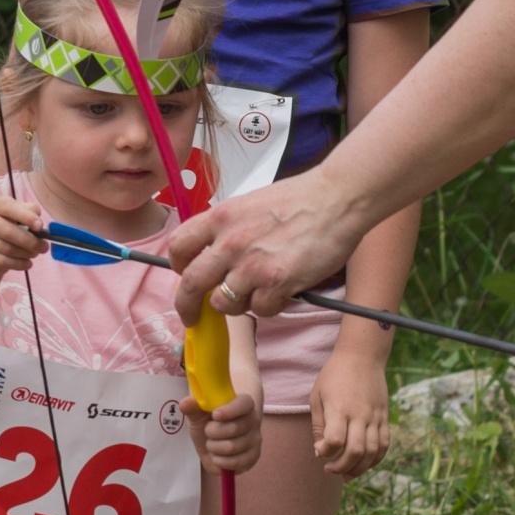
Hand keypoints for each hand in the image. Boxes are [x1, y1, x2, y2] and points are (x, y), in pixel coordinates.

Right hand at [0, 194, 48, 276]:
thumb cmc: (6, 229)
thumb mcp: (17, 216)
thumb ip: (29, 213)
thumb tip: (39, 222)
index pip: (8, 206)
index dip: (25, 216)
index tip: (40, 226)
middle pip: (8, 231)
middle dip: (30, 241)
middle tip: (43, 247)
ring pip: (6, 248)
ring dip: (25, 254)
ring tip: (34, 254)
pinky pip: (1, 261)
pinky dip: (18, 264)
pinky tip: (27, 264)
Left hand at [165, 165, 362, 322]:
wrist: (338, 198)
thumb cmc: (302, 198)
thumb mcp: (250, 203)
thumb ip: (228, 228)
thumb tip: (214, 253)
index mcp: (221, 217)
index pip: (178, 246)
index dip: (177, 266)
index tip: (183, 275)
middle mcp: (230, 242)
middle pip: (191, 285)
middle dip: (188, 306)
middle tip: (193, 316)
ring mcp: (252, 264)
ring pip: (225, 304)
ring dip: (238, 304)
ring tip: (258, 291)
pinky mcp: (277, 282)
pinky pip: (260, 310)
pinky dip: (270, 306)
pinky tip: (283, 291)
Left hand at [188, 388, 261, 474]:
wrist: (214, 441)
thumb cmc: (208, 422)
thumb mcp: (198, 414)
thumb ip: (193, 408)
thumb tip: (185, 403)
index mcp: (243, 403)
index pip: (244, 404)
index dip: (230, 410)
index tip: (214, 415)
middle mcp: (253, 420)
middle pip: (234, 428)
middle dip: (213, 432)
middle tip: (207, 431)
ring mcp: (255, 439)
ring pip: (232, 447)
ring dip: (214, 448)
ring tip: (212, 444)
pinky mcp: (253, 457)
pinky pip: (236, 462)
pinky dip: (220, 461)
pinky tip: (218, 456)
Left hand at [310, 342, 392, 479]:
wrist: (362, 356)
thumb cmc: (334, 375)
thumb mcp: (317, 396)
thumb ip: (318, 425)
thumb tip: (320, 452)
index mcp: (339, 409)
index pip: (335, 440)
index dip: (326, 452)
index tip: (320, 452)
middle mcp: (360, 415)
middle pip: (356, 451)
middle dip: (342, 467)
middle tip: (330, 469)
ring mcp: (375, 417)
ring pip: (372, 452)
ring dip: (359, 468)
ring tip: (346, 473)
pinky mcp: (384, 417)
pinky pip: (384, 444)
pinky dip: (376, 459)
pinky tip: (364, 464)